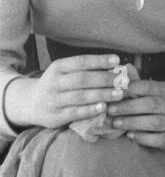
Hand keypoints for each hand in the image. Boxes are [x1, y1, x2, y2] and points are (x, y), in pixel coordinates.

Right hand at [4, 54, 126, 130]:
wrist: (31, 103)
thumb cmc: (57, 85)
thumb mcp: (64, 73)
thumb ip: (84, 70)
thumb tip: (114, 66)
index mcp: (58, 67)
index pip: (80, 61)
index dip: (99, 60)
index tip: (117, 60)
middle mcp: (54, 82)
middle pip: (83, 79)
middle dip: (105, 79)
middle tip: (123, 80)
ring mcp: (54, 100)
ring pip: (80, 96)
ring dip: (102, 94)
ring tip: (119, 94)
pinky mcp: (56, 116)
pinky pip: (75, 112)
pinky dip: (90, 110)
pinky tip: (103, 107)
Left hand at [106, 77, 164, 148]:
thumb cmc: (155, 105)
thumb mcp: (148, 92)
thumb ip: (135, 83)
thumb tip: (122, 69)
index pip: (149, 86)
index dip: (132, 88)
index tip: (115, 92)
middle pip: (151, 104)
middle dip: (128, 107)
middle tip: (110, 110)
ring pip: (154, 122)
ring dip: (133, 122)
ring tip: (116, 123)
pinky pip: (157, 139)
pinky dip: (142, 137)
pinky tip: (129, 135)